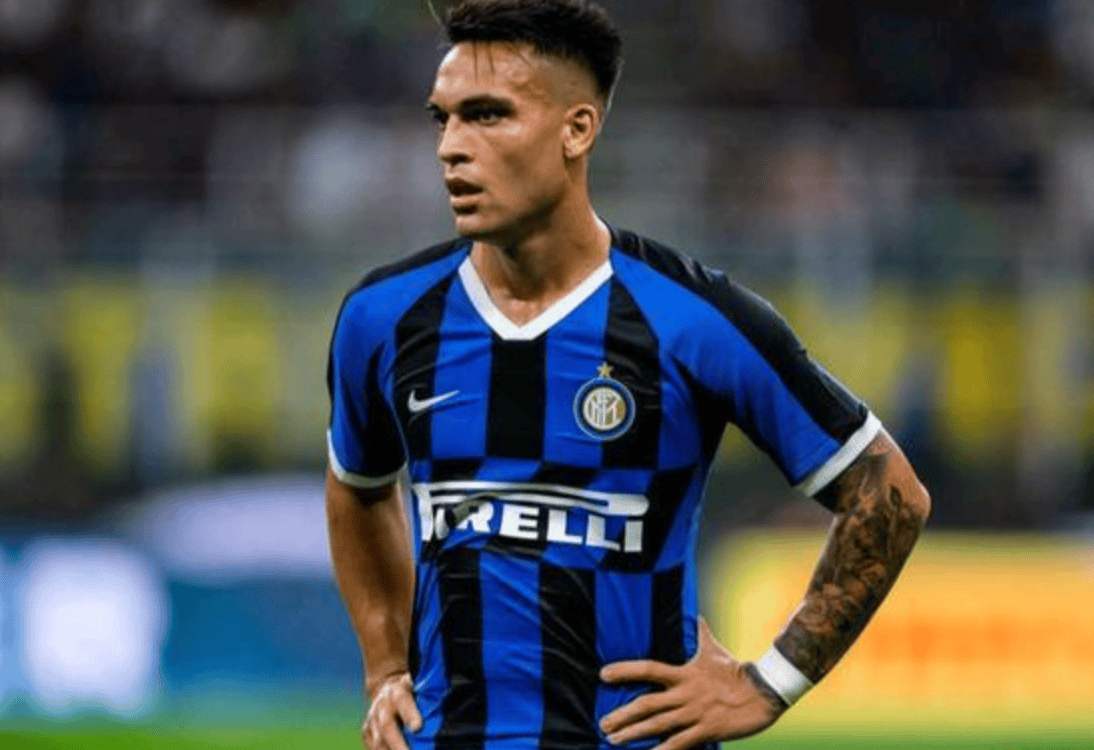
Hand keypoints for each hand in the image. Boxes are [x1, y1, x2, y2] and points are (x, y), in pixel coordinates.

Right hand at [363, 672, 421, 749]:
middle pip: (387, 725)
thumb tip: (442, 697)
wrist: (386, 688)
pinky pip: (374, 746)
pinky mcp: (367, 731)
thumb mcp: (417, 684)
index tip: (418, 727)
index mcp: (397, 692)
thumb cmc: (410, 690)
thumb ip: (426, 691)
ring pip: (378, 740)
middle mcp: (382, 705)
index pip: (402, 701)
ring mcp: (372, 719)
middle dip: (397, 743)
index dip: (409, 714)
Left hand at [599, 618, 784, 749]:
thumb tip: (699, 617)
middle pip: (647, 703)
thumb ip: (702, 634)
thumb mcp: (715, 649)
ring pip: (658, 725)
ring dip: (634, 733)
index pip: (648, 669)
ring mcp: (695, 713)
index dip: (625, 671)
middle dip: (623, 715)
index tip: (603, 674)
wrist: (764, 690)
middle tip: (603, 723)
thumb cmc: (737, 669)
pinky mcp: (706, 730)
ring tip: (614, 740)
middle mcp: (685, 693)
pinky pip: (679, 743)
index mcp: (684, 673)